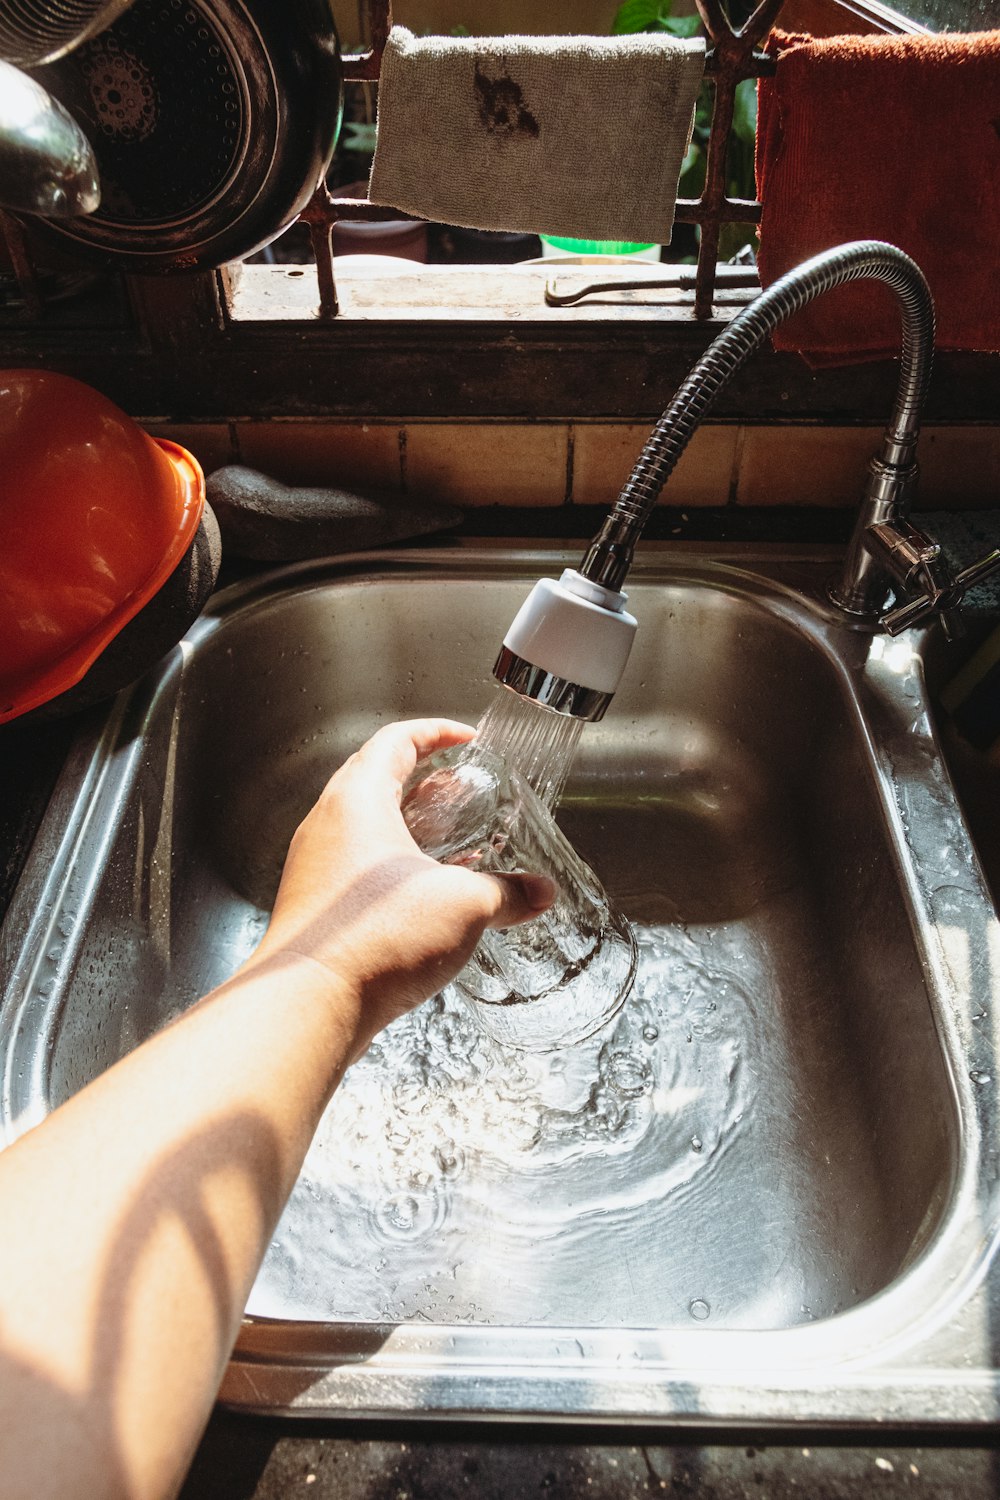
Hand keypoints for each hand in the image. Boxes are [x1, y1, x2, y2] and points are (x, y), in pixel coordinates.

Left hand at [250, 718, 555, 1053]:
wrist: (309, 1003)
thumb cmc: (373, 938)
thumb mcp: (464, 905)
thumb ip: (508, 893)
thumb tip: (539, 894)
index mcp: (358, 799)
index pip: (395, 740)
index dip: (435, 733)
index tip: (465, 740)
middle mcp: (328, 823)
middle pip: (375, 779)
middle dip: (424, 782)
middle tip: (463, 793)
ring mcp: (316, 865)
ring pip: (365, 827)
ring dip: (410, 828)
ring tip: (454, 848)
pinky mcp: (315, 905)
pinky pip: (356, 868)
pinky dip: (393, 867)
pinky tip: (427, 897)